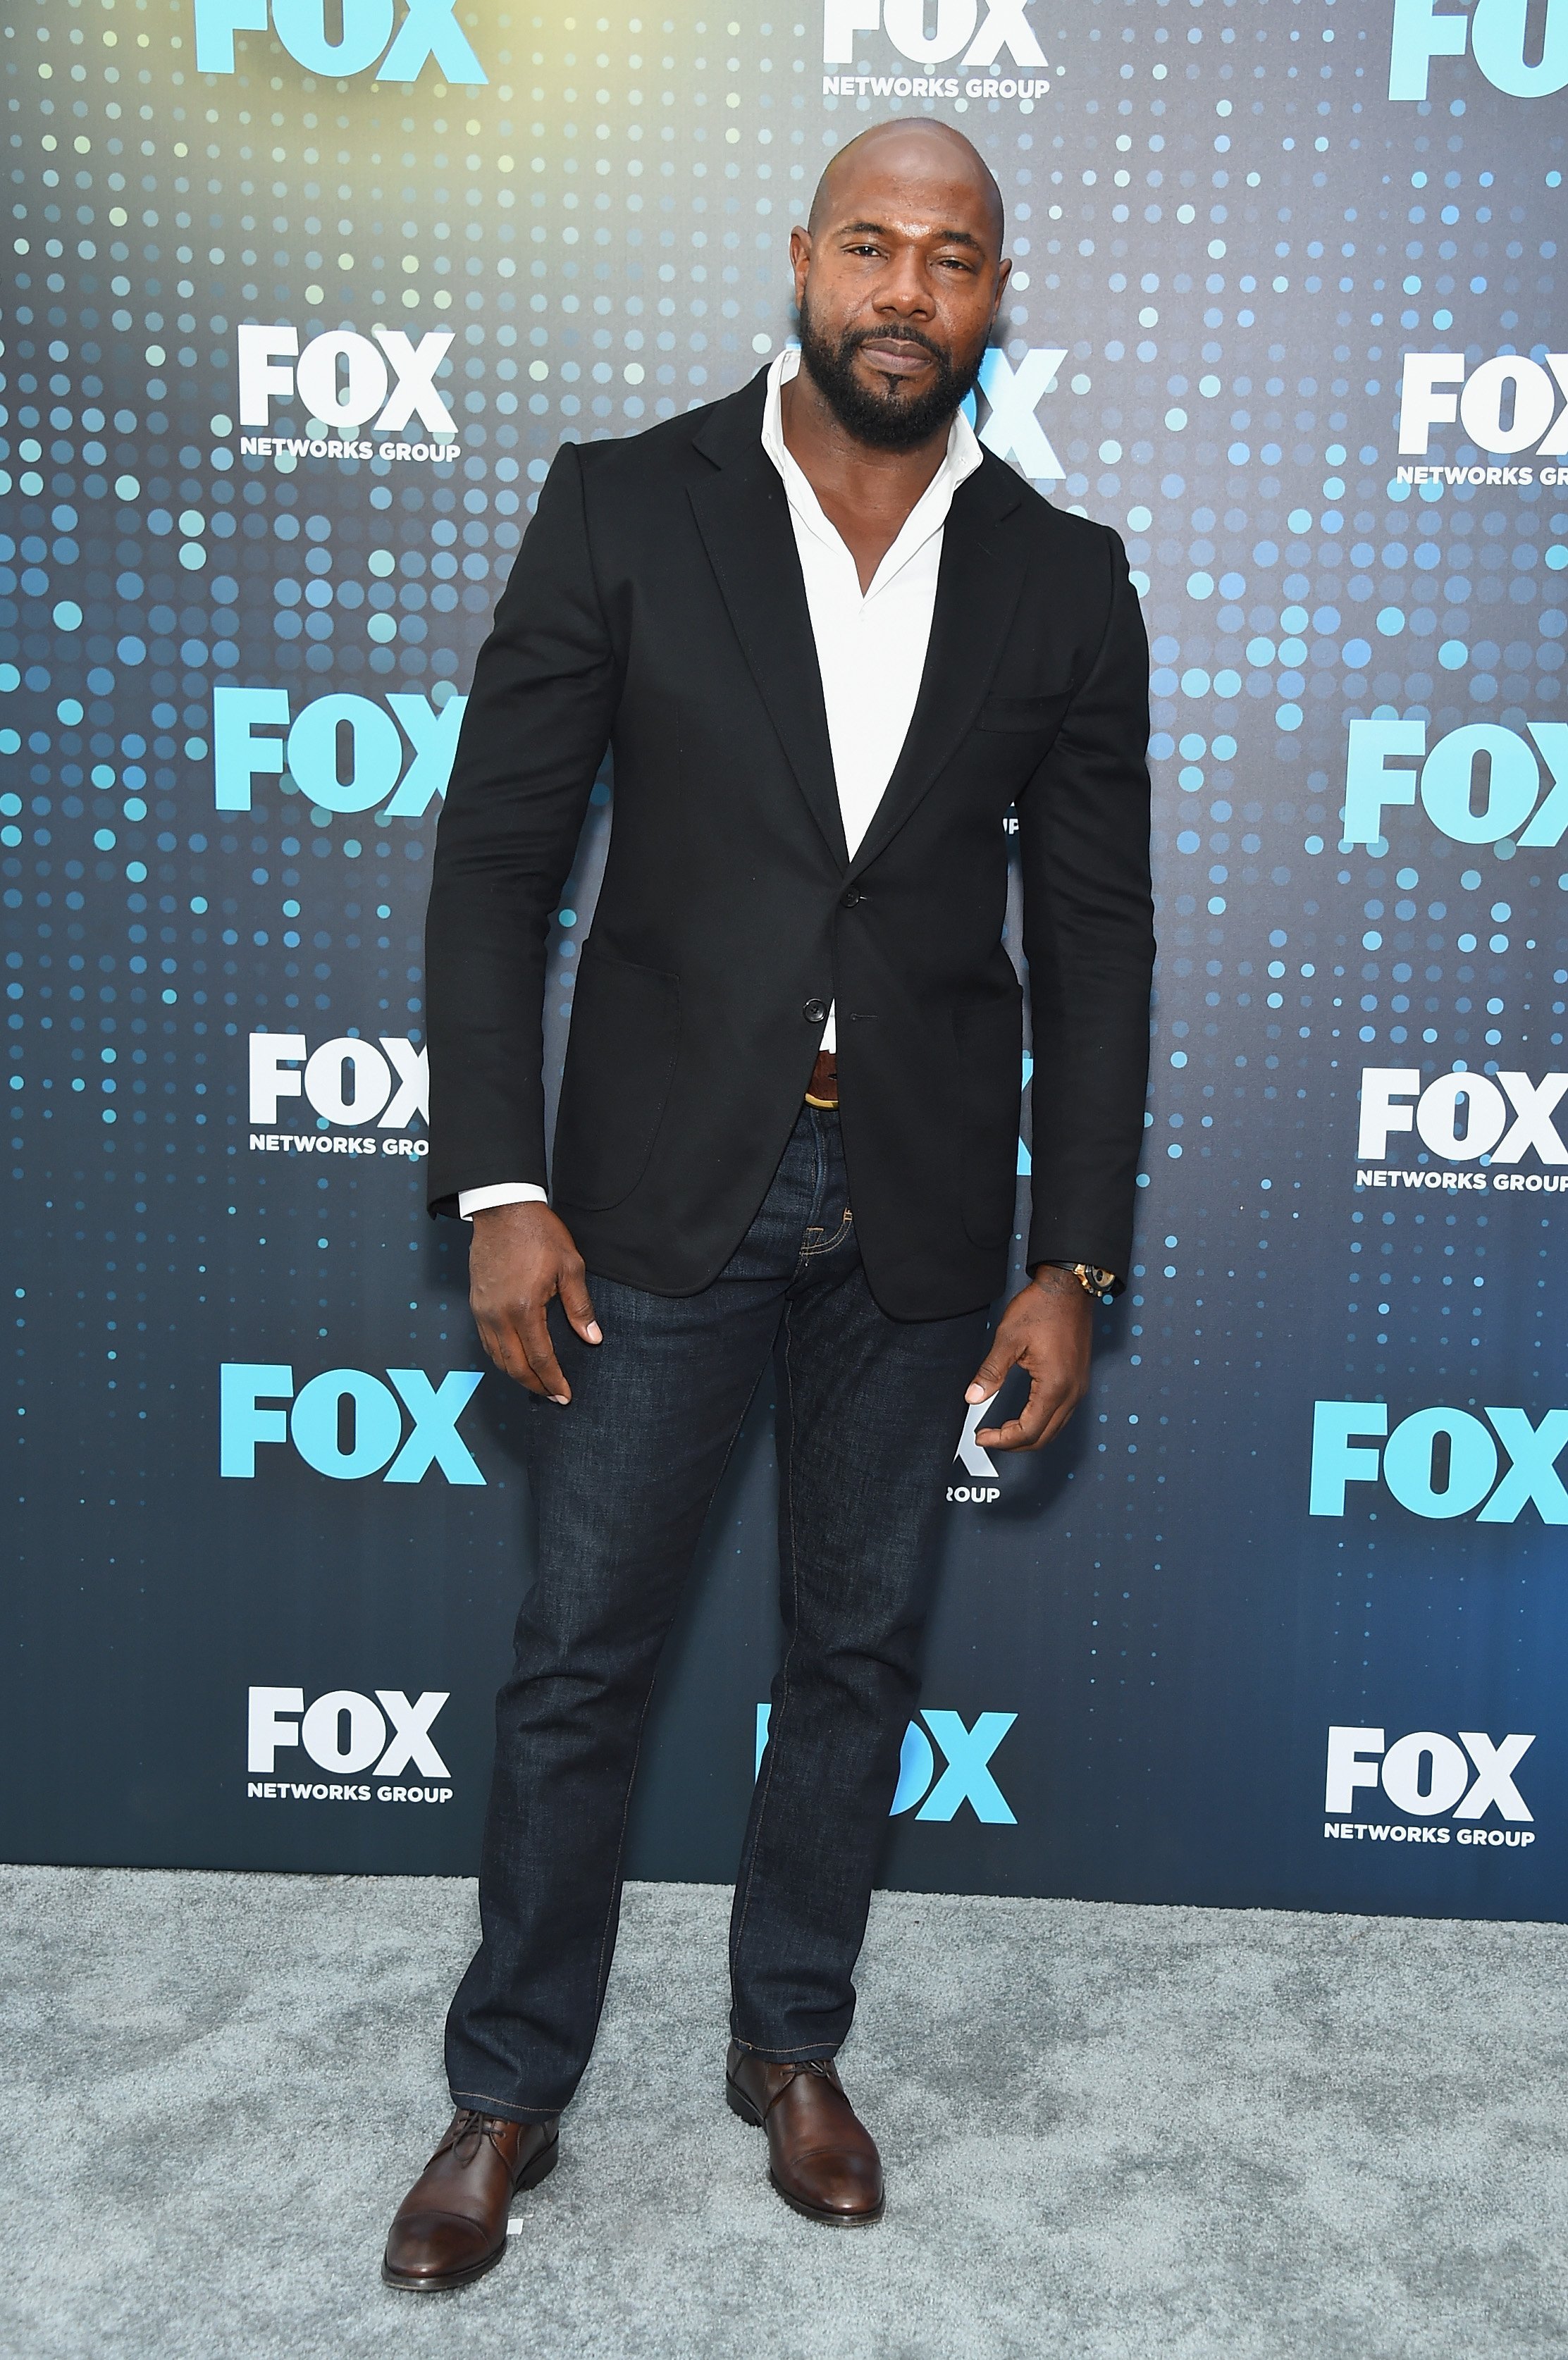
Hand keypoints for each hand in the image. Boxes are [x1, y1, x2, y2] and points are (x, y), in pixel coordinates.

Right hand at [468, 1201, 600, 1402]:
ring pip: (497, 1358)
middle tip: (553, 1396)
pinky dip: (501, 1357)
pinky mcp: (476, 1304)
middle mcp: (499, 1316)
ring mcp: (483, 1311)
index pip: (540, 1358)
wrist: (503, 1208)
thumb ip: (580, 1307)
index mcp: (525, 1309)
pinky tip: (515, 1359)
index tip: (565, 1394)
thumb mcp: (570, 1266)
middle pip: (515, 1366)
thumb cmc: (538, 1233)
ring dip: (517, 1375)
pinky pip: (486, 1342)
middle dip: (535, 1386)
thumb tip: (592, 1338)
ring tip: (537, 1383)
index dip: (554, 1380)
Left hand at [964, 1267, 1092, 1452]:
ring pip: (1055, 1428)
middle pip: (1043, 1437)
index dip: (1002, 1440)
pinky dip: (1041, 1422)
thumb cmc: (1042, 1307)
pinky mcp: (1078, 1380)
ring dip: (1028, 1435)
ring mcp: (1079, 1387)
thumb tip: (973, 1397)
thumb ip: (991, 1372)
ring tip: (1002, 1430)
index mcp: (1054, 1386)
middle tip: (988, 1437)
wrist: (1070, 1287)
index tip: (981, 1436)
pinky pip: (1062, 1414)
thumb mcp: (1009, 1338)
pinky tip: (1023, 1415)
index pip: (1028, 1431)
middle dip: (1014, 1443)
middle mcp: (1072, 1392)